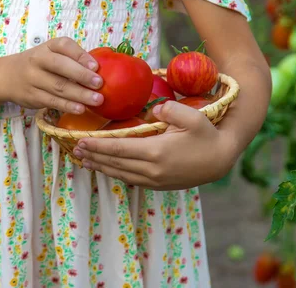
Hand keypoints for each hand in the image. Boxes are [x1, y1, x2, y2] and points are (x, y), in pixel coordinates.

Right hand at [0, 37, 103, 113]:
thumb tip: (103, 69)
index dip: (81, 56)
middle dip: (82, 76)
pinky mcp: (32, 96)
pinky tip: (80, 109)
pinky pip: (51, 101)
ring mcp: (33, 78)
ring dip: (79, 94)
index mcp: (48, 46)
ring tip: (97, 100)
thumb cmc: (41, 64)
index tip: (96, 66)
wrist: (7, 76)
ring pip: (58, 87)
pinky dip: (67, 106)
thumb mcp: (52, 53)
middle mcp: (38, 59)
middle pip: (61, 67)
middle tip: (100, 84)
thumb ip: (73, 58)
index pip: (65, 46)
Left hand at [73, 100, 238, 189]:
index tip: (81, 141)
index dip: (98, 146)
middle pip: (115, 163)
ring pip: (121, 174)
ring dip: (102, 167)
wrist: (220, 160)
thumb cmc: (206, 134)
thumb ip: (170, 110)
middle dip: (94, 156)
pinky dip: (116, 174)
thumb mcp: (192, 116)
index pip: (119, 149)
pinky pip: (131, 180)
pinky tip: (108, 169)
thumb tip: (152, 110)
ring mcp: (155, 180)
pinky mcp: (159, 185)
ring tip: (85, 161)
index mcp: (157, 152)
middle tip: (75, 149)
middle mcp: (152, 169)